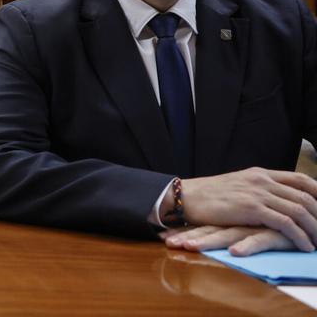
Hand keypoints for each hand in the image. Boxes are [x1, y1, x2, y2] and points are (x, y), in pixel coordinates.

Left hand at [161, 225, 296, 255]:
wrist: (305, 215)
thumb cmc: (278, 219)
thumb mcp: (253, 223)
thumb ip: (236, 227)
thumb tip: (217, 237)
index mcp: (233, 216)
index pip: (205, 223)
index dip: (185, 229)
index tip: (164, 237)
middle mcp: (241, 219)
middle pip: (210, 228)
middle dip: (188, 235)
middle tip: (166, 241)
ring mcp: (257, 224)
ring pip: (228, 233)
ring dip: (207, 241)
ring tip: (186, 246)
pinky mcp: (276, 232)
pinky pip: (260, 239)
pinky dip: (247, 246)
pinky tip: (234, 252)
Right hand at [175, 168, 316, 251]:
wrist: (185, 196)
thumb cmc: (207, 196)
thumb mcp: (237, 186)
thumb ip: (257, 190)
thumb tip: (274, 201)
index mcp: (260, 173)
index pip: (300, 179)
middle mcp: (262, 180)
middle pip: (306, 195)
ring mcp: (257, 193)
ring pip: (300, 209)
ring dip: (314, 228)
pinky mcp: (251, 208)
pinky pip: (285, 222)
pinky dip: (299, 236)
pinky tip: (304, 246)